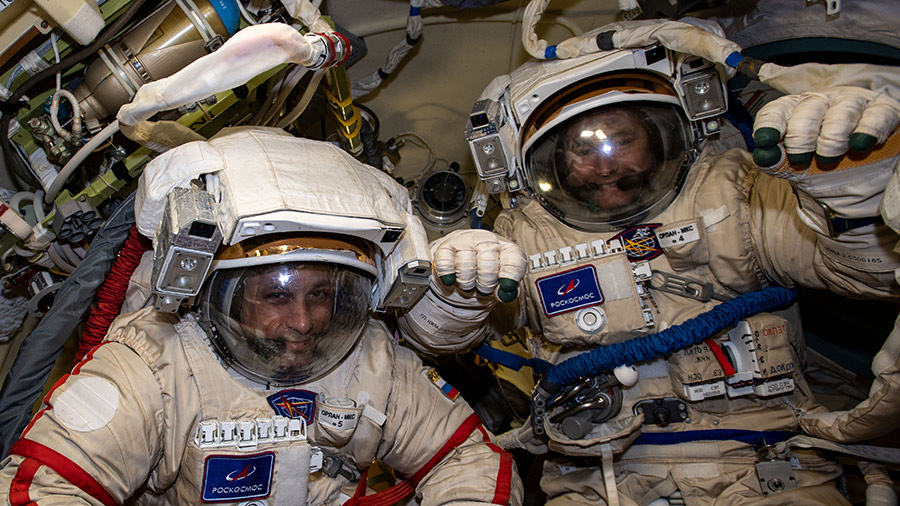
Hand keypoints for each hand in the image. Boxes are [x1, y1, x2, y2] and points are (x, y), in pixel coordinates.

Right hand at [431, 229, 526, 302]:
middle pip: (489, 258)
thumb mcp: (496, 284)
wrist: (456, 267)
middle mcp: (486, 240)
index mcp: (504, 248)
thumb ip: (503, 290)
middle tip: (483, 289)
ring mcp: (464, 241)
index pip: (513, 257)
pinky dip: (449, 275)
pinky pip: (445, 262)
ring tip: (468, 283)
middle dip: (486, 281)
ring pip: (466, 262)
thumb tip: (505, 294)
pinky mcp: (444, 247)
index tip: (507, 286)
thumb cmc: (480, 275)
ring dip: (466, 280)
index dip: (511, 273)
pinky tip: (452, 279)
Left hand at [752, 86, 899, 169]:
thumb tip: (764, 155)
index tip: (767, 140)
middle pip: (807, 113)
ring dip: (831, 140)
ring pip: (840, 114)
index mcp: (795, 110)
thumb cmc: (822, 168)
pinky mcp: (883, 111)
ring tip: (828, 158)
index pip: (778, 110)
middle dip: (801, 139)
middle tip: (802, 159)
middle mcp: (823, 101)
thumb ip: (775, 162)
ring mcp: (854, 103)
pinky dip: (866, 131)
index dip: (770, 124)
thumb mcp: (795, 167)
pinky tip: (860, 144)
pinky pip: (875, 117)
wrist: (859, 181)